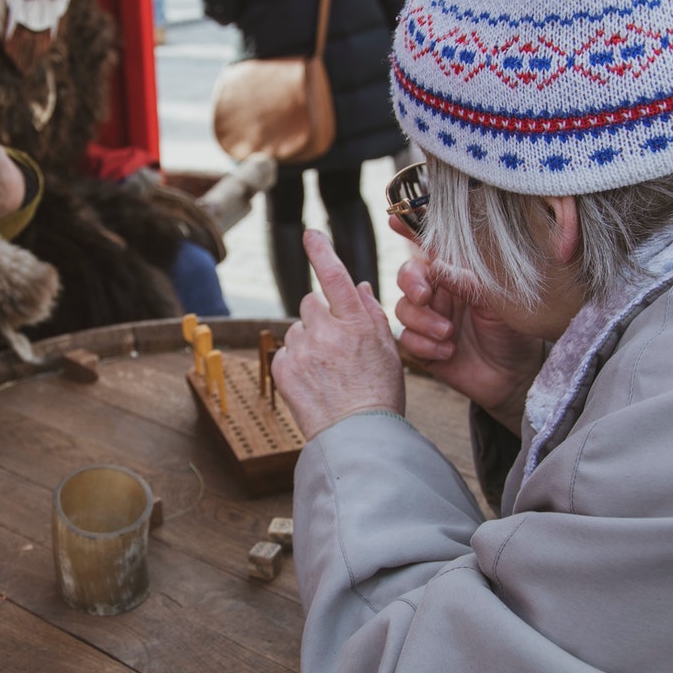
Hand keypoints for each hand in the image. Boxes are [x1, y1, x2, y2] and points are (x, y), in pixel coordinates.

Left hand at [271, 229, 404, 439]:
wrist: (357, 437)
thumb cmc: (379, 395)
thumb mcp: (388, 351)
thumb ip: (371, 314)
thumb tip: (359, 286)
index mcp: (356, 323)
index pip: (335, 277)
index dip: (322, 252)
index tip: (311, 235)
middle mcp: (326, 332)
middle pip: (310, 302)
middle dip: (320, 315)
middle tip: (335, 343)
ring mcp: (302, 350)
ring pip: (297, 329)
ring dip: (308, 340)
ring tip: (328, 371)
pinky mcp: (284, 369)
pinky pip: (286, 352)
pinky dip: (296, 362)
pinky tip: (315, 382)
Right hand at [393, 248, 541, 434]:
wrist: (514, 375)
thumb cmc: (512, 332)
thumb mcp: (497, 303)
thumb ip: (467, 283)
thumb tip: (438, 266)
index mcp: (457, 275)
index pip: (431, 248)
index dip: (409, 230)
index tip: (393, 218)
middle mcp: (439, 293)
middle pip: (407, 276)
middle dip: (411, 284)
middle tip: (426, 297)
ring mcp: (427, 320)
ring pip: (403, 309)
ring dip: (423, 321)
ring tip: (449, 334)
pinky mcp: (422, 346)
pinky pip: (407, 340)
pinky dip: (425, 345)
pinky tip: (448, 352)